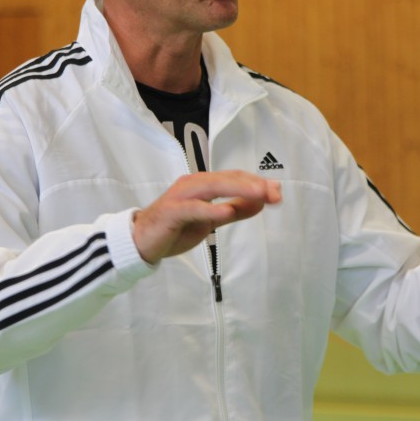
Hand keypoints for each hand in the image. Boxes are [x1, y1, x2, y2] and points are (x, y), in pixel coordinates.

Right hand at [133, 171, 281, 264]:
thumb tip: (261, 203)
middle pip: (227, 179)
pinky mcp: (172, 211)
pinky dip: (210, 208)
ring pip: (212, 187)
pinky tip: (226, 212)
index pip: (234, 178)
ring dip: (237, 189)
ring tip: (259, 193)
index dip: (256, 183)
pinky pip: (193, 208)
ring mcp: (181, 196)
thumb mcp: (211, 220)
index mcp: (203, 184)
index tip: (278, 192)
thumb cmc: (175, 228)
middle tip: (274, 192)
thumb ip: (234, 210)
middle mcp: (193, 184)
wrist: (141, 242)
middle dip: (252, 184)